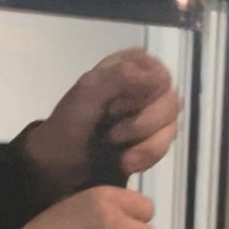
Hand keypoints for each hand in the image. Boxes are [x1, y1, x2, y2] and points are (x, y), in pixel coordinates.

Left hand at [23, 48, 179, 195]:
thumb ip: (120, 77)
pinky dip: (146, 157)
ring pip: (171, 127)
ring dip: (145, 145)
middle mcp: (147, 84)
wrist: (57, 165)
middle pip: (170, 103)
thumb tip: (158, 76)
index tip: (114, 110)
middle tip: (112, 135)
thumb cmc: (68, 125)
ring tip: (118, 152)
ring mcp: (152, 113)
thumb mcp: (87, 93)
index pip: (161, 77)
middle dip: (142, 125)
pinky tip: (126, 162)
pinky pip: (165, 147)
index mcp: (132, 63)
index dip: (142, 97)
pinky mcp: (152, 139)